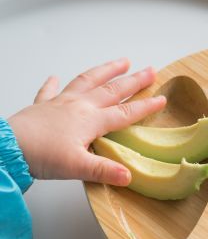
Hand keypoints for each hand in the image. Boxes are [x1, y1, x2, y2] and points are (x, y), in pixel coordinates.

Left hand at [8, 58, 165, 185]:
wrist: (7, 148)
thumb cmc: (41, 156)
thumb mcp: (78, 167)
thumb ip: (105, 170)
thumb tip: (129, 176)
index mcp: (91, 120)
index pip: (125, 113)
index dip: (145, 107)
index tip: (161, 99)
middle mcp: (80, 106)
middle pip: (112, 90)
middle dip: (134, 81)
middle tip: (150, 70)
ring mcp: (60, 103)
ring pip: (88, 81)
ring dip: (106, 71)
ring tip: (121, 62)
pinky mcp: (41, 107)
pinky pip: (49, 91)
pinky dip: (53, 83)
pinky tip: (55, 77)